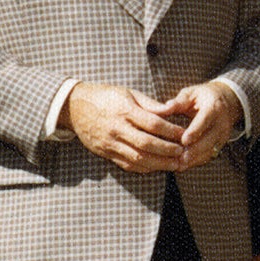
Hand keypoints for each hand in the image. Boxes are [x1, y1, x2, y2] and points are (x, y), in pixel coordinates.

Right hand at [59, 83, 184, 171]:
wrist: (75, 107)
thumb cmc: (106, 97)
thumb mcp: (128, 93)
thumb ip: (150, 104)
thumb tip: (171, 110)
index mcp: (124, 111)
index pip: (152, 124)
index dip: (171, 131)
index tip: (184, 134)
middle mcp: (116, 129)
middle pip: (146, 144)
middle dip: (167, 151)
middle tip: (183, 152)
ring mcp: (110, 143)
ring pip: (137, 158)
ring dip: (159, 163)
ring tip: (175, 164)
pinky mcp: (105, 153)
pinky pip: (127, 164)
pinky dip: (144, 167)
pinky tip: (157, 166)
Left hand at [158, 81, 242, 169]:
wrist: (227, 101)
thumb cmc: (203, 96)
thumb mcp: (192, 93)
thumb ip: (179, 101)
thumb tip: (166, 107)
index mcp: (213, 107)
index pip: (205, 120)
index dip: (195, 131)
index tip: (184, 140)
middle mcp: (221, 123)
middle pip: (209, 140)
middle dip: (195, 151)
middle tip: (180, 160)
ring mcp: (223, 135)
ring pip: (210, 150)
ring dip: (195, 160)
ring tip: (179, 166)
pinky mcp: (221, 144)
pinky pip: (209, 155)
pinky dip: (197, 161)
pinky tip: (183, 166)